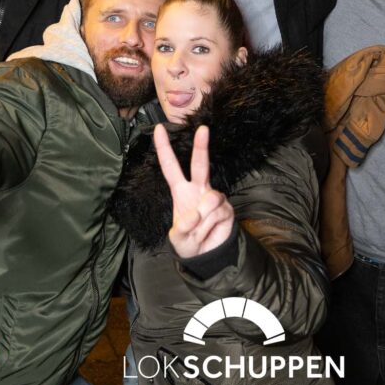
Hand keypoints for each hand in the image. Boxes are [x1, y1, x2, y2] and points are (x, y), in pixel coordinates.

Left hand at [155, 124, 234, 258]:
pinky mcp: (227, 208)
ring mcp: (214, 197)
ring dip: (202, 221)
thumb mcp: (178, 238)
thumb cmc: (189, 242)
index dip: (164, 148)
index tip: (158, 129)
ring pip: (209, 200)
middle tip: (203, 129)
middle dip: (201, 146)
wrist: (208, 255)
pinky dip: (210, 226)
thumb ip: (182, 228)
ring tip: (199, 231)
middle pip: (200, 164)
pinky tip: (210, 231)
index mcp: (181, 191)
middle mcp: (198, 189)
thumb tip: (194, 215)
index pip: (170, 167)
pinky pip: (218, 213)